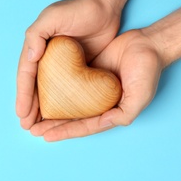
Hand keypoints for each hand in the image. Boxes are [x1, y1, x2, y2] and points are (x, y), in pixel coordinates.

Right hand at [16, 0, 120, 129]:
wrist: (105, 6)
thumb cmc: (78, 9)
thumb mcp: (52, 17)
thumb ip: (37, 35)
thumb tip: (31, 57)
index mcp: (37, 49)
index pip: (27, 76)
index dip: (23, 95)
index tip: (21, 114)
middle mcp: (47, 60)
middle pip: (35, 88)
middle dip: (30, 108)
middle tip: (27, 127)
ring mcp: (62, 66)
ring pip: (50, 93)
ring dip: (43, 111)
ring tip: (39, 128)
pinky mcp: (78, 70)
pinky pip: (68, 91)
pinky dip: (62, 105)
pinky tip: (60, 117)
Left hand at [30, 30, 163, 140]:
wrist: (147, 43)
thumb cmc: (147, 71)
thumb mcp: (139, 96)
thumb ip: (124, 114)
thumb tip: (104, 123)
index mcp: (110, 113)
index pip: (83, 125)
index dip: (65, 132)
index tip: (45, 136)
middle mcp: (98, 103)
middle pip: (71, 117)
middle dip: (52, 125)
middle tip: (32, 129)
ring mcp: (92, 89)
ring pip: (67, 102)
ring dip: (51, 110)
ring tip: (32, 116)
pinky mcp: (87, 73)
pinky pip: (68, 83)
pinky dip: (56, 90)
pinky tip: (43, 93)